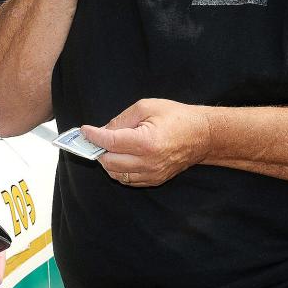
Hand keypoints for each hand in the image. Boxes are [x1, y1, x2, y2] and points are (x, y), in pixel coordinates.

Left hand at [81, 99, 210, 186]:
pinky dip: (118, 169)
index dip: (93, 136)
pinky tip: (120, 156)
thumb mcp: (146, 107)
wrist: (203, 135)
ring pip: (116, 174)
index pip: (110, 142)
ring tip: (108, 147)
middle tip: (94, 138)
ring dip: (107, 161)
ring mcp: (152, 174)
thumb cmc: (176, 117)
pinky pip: (128, 179)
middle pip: (109, 162)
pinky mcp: (155, 180)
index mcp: (146, 142)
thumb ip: (121, 120)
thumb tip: (102, 130)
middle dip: (98, 150)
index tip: (84, 130)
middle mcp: (148, 162)